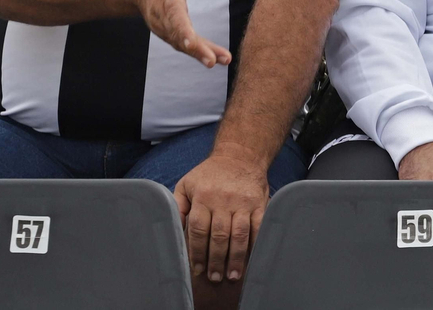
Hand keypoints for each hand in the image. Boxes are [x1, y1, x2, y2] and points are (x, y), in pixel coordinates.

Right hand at [131, 0, 233, 67]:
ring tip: (220, 60)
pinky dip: (197, 53)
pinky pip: (181, 45)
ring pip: (180, 43)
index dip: (181, 29)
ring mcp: (161, 26)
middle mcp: (160, 14)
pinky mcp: (165, 33)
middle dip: (195, 49)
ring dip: (199, 54)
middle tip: (212, 60)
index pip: (173, 13)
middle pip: (177, 34)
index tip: (190, 43)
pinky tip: (215, 58)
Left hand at [173, 150, 269, 283]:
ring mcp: (243, 202)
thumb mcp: (187, 184)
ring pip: (239, 235)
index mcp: (203, 197)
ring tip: (232, 275)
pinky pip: (258, 227)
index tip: (198, 268)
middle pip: (219, 236)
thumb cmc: (210, 173)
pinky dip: (254, 244)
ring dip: (235, 258)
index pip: (198, 230)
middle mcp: (223, 200)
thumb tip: (172, 228)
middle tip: (215, 277)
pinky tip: (251, 258)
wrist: (241, 155)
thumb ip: (178, 206)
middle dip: (216, 260)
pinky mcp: (260, 203)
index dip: (197, 252)